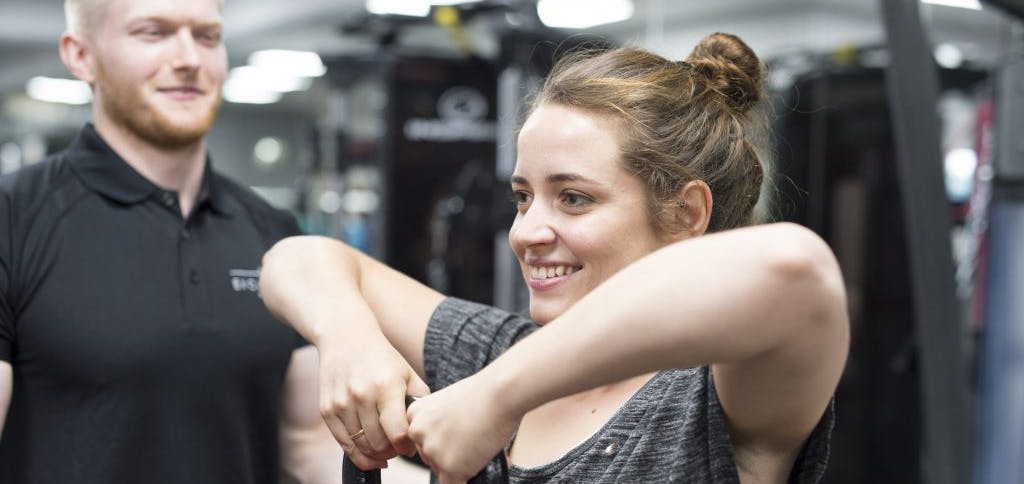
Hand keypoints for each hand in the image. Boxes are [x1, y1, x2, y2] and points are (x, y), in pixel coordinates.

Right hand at [317, 334, 430, 469]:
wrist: (344, 337)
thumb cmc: (381, 358)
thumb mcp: (407, 373)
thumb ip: (419, 401)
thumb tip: (424, 429)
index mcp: (386, 386)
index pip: (397, 433)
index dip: (407, 446)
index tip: (411, 446)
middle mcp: (361, 396)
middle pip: (379, 444)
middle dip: (393, 452)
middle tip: (398, 448)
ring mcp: (341, 404)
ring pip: (362, 446)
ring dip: (376, 454)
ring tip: (386, 449)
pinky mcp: (327, 410)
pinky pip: (344, 443)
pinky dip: (358, 454)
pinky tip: (370, 452)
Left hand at [407, 374, 518, 483]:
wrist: (501, 393)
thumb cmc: (483, 393)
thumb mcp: (448, 402)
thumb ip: (438, 422)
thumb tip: (444, 444)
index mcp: (415, 413)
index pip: (420, 439)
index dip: (442, 439)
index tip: (456, 432)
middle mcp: (417, 432)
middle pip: (429, 456)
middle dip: (448, 453)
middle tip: (470, 438)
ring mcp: (432, 451)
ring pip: (442, 470)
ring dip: (460, 464)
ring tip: (478, 444)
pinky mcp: (449, 468)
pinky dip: (466, 478)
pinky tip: (478, 463)